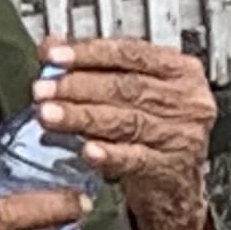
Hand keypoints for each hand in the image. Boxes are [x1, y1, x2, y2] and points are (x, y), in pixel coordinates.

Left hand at [32, 39, 213, 229]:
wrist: (174, 184)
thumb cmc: (150, 131)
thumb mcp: (128, 93)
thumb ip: (94, 66)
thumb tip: (52, 45)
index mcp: (180, 70)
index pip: (131, 53)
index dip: (89, 54)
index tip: (54, 56)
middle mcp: (187, 100)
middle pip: (126, 87)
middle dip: (77, 87)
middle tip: (43, 89)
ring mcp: (182, 135)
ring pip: (125, 121)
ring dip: (81, 117)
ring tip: (49, 115)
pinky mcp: (171, 168)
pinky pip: (134, 159)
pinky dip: (108, 154)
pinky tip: (86, 151)